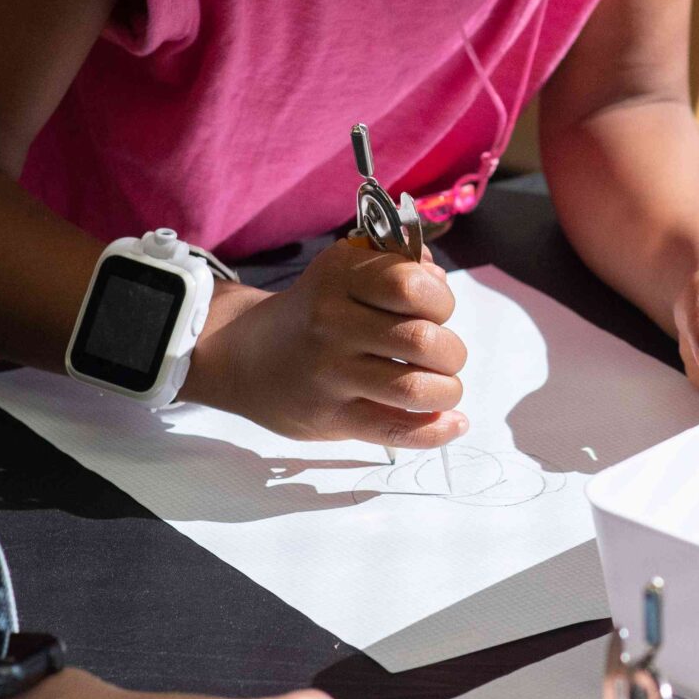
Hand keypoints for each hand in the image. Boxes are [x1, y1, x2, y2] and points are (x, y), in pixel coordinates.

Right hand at [191, 243, 467, 446]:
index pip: (412, 285)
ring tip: (442, 387)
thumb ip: (396, 268)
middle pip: (422, 341)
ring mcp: (329, 373)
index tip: (435, 310)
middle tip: (440, 355)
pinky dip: (436, 431)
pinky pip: (396, 430)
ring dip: (447, 390)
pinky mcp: (330, 417)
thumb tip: (438, 280)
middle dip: (450, 351)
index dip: (440, 299)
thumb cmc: (314, 312)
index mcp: (339, 277)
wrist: (245, 355)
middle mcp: (331, 322)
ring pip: (415, 389)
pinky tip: (454, 423)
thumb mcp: (344, 272)